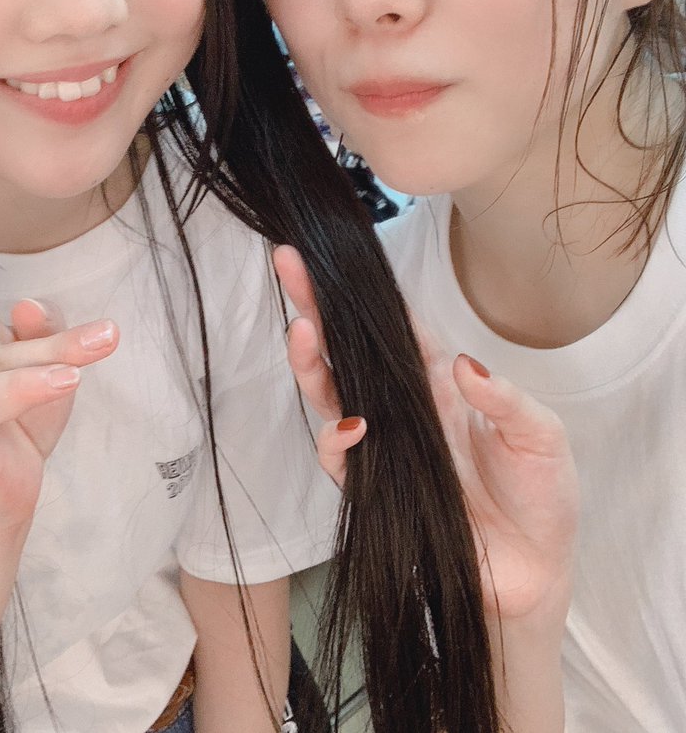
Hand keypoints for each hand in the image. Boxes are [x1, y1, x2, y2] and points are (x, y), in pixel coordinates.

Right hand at [273, 244, 578, 621]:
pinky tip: (351, 424)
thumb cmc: (541, 499)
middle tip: (288, 265)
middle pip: (344, 348)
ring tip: (302, 331)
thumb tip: (463, 364)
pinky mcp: (372, 488)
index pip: (390, 324)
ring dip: (310, 362)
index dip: (360, 291)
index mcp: (438, 382)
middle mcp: (401, 406)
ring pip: (328, 394)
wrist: (532, 574)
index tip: (328, 255)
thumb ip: (505, 400)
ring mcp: (382, 444)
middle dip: (313, 305)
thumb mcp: (541, 438)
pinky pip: (338, 457)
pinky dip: (337, 439)